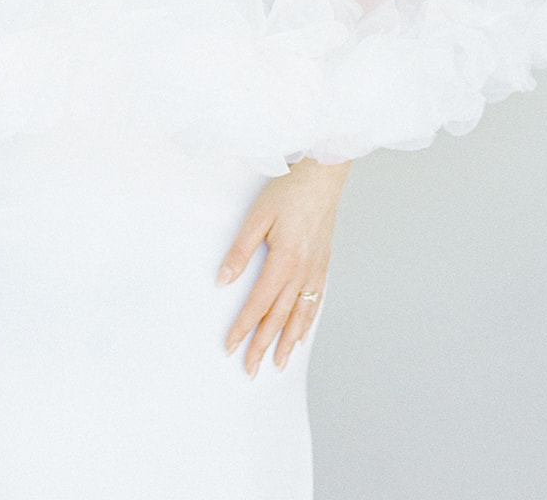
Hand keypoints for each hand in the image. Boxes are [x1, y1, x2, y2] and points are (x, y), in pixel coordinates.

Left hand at [216, 157, 348, 375]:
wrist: (323, 177)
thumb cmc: (289, 192)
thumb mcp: (257, 216)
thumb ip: (240, 250)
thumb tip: (222, 280)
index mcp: (284, 261)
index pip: (258, 303)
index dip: (243, 327)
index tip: (230, 346)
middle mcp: (303, 272)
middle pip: (279, 318)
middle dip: (262, 345)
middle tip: (250, 369)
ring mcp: (316, 271)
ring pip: (299, 316)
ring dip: (286, 343)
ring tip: (277, 364)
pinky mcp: (323, 266)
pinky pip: (315, 303)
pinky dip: (306, 324)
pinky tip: (300, 337)